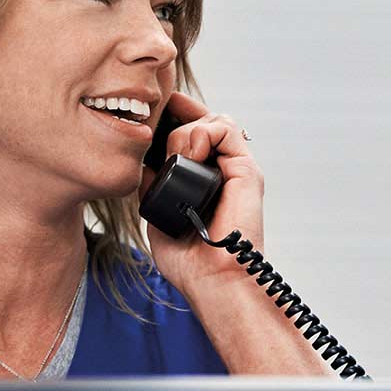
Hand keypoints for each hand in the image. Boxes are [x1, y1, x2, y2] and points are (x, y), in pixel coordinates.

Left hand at [139, 92, 263, 296]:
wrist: (210, 279)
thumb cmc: (189, 260)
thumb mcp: (158, 212)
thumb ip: (154, 185)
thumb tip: (143, 159)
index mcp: (204, 180)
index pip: (195, 134)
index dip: (178, 117)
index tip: (156, 111)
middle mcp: (223, 171)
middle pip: (203, 122)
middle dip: (177, 121)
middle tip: (161, 141)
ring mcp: (236, 170)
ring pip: (214, 121)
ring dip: (189, 130)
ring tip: (178, 154)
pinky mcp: (247, 171)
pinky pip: (228, 129)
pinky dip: (206, 130)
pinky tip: (194, 151)